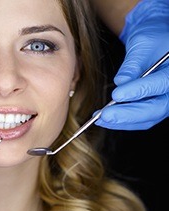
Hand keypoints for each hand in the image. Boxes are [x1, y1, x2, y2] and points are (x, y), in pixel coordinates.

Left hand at [95, 0, 168, 129]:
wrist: (156, 40)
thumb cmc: (152, 37)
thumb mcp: (142, 43)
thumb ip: (132, 64)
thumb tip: (120, 82)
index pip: (160, 84)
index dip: (138, 91)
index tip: (116, 95)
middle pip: (154, 109)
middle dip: (127, 114)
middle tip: (105, 116)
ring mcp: (166, 100)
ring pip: (147, 118)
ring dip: (122, 121)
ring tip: (100, 119)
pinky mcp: (155, 106)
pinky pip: (142, 118)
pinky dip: (124, 121)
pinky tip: (105, 119)